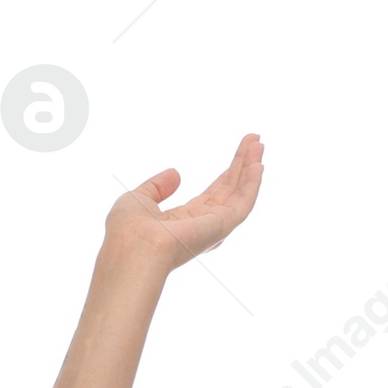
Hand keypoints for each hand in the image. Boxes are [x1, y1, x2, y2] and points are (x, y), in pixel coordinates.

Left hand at [104, 134, 263, 273]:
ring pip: (239, 194)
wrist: (132, 248)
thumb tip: (176, 174)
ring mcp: (212, 228)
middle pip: (229, 190)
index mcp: (183, 222)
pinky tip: (258, 165)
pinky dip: (252, 184)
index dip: (226, 173)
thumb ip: (157, 187)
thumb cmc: (128, 230)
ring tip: (259, 144)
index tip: (239, 152)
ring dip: (250, 169)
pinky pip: (243, 203)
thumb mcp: (139, 199)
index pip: (212, 194)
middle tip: (255, 140)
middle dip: (242, 165)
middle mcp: (201, 226)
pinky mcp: (221, 227)